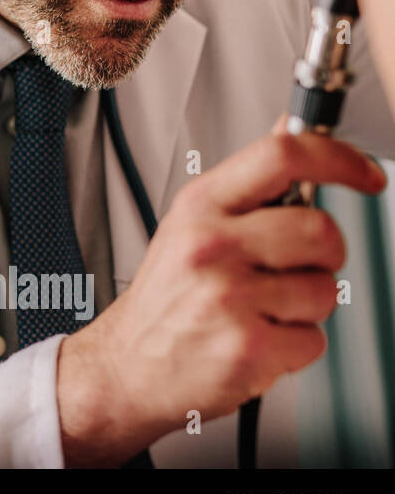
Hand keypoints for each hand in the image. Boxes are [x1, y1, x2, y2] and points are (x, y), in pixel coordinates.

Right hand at [56, 122, 385, 465]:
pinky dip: (294, 348)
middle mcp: (211, 246)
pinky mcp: (248, 347)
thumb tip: (289, 129)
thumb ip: (247, 182)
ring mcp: (228, 297)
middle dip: (324, 255)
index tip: (366, 174)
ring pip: (325, 290)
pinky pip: (314, 340)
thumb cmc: (166, 297)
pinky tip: (257, 339)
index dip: (338, 158)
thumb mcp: (190, 224)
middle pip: (320, 229)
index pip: (282, 156)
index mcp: (200, 206)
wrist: (128, 364)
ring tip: (261, 309)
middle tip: (291, 268)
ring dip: (306, 307)